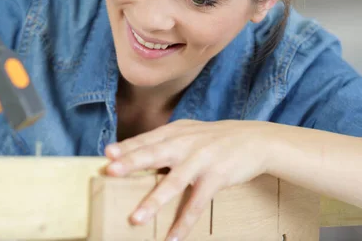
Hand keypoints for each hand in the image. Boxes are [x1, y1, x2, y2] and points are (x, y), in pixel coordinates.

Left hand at [104, 119, 272, 240]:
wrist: (254, 140)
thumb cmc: (214, 139)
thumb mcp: (189, 132)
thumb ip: (165, 141)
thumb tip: (133, 151)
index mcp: (176, 132)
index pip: (146, 140)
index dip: (126, 147)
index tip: (107, 154)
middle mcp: (185, 144)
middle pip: (154, 154)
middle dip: (132, 163)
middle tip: (111, 171)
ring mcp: (201, 160)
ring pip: (173, 182)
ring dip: (154, 201)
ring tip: (136, 219)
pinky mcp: (216, 177)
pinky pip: (197, 203)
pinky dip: (184, 222)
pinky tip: (173, 238)